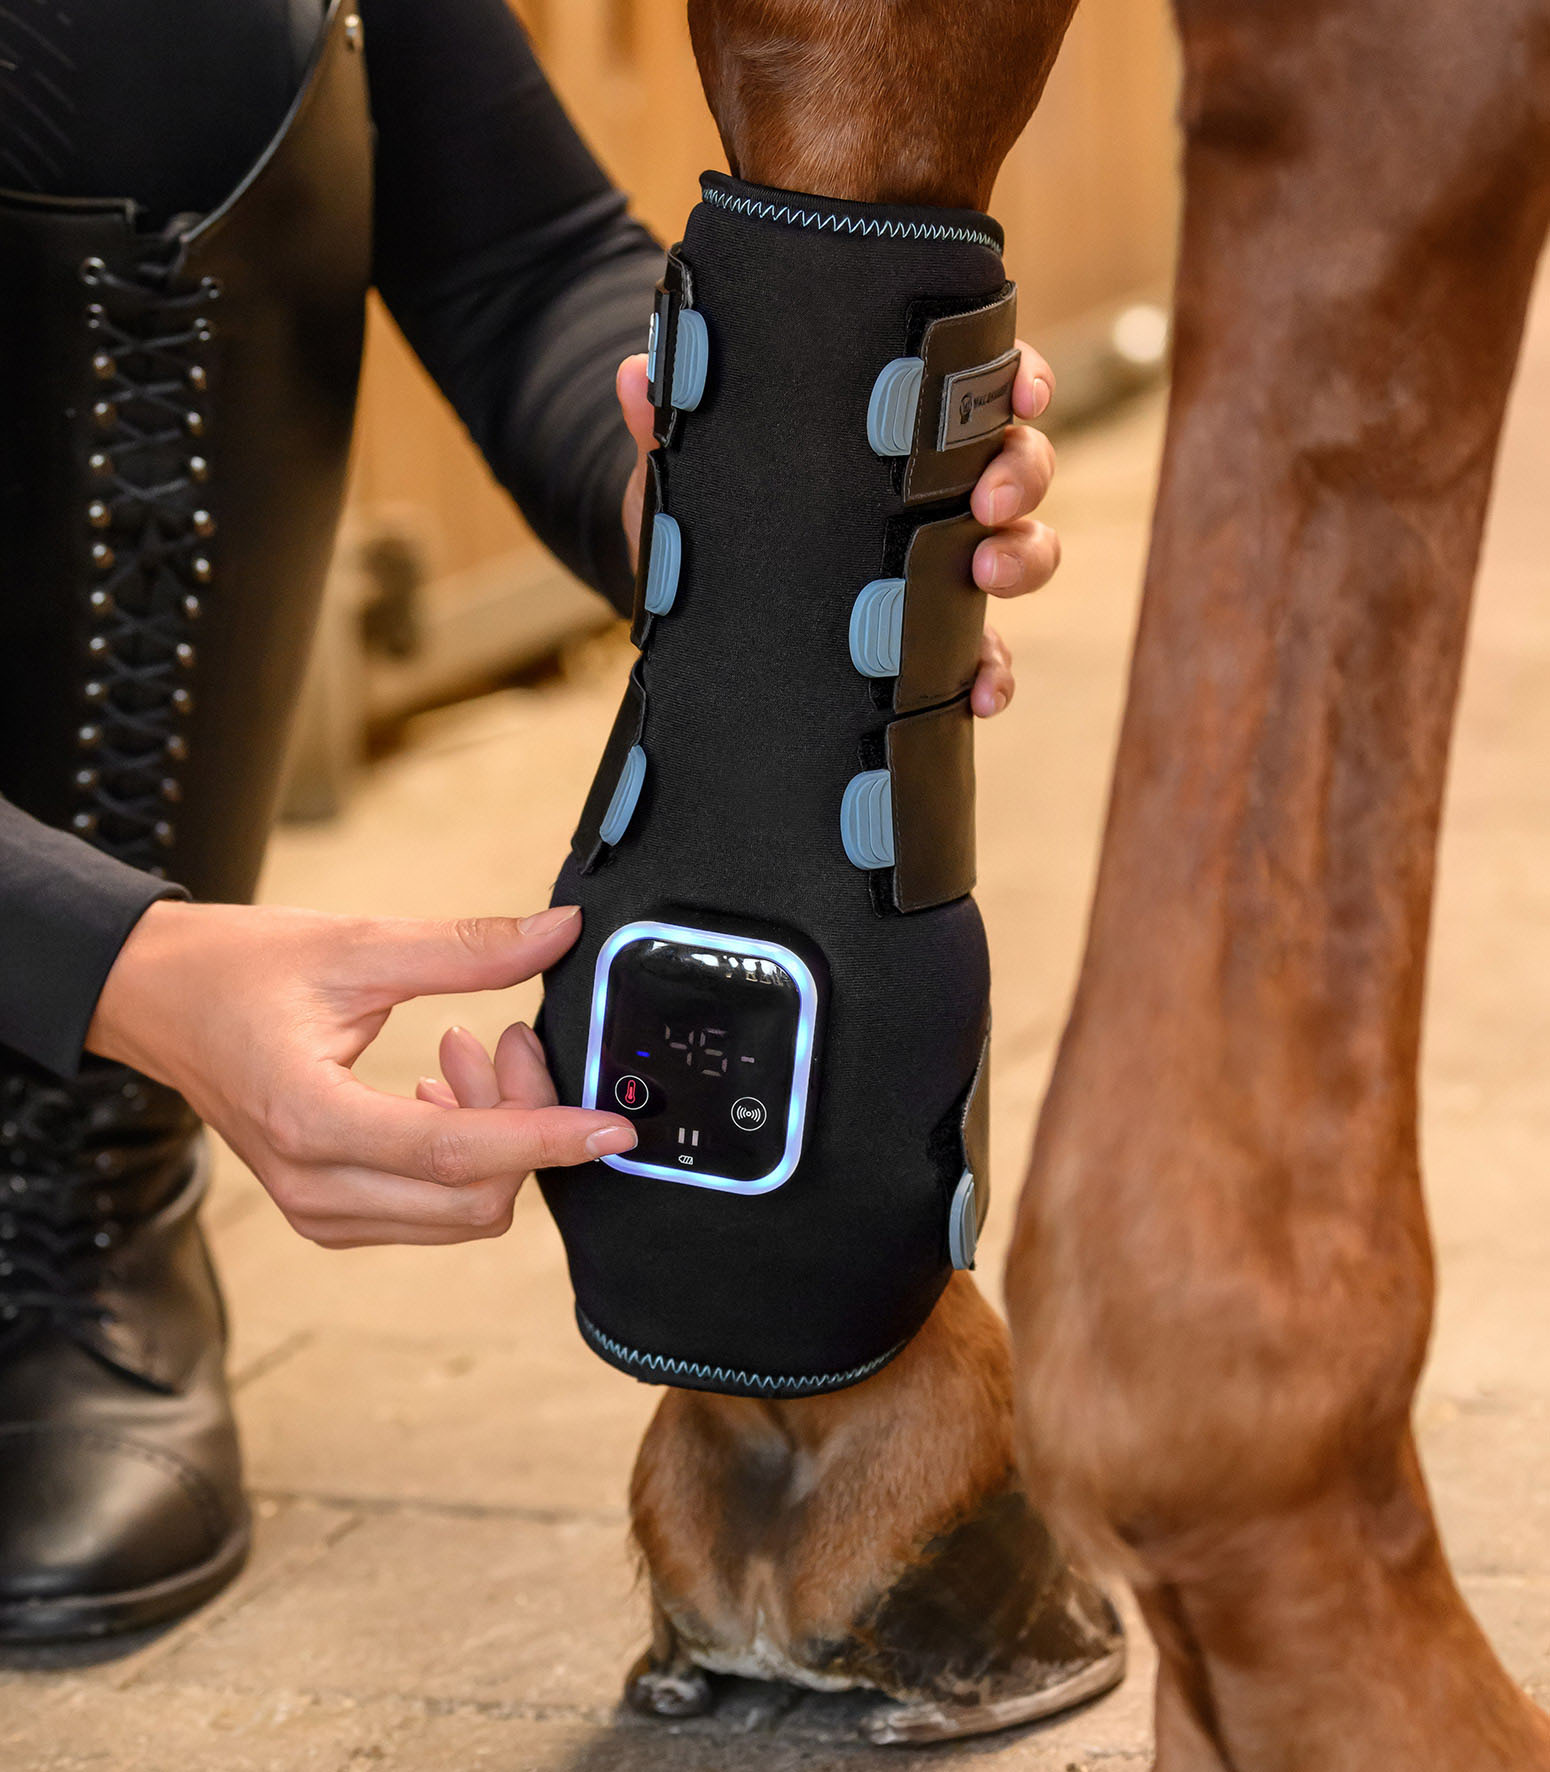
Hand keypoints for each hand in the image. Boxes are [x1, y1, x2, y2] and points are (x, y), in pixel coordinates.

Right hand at [86, 901, 635, 1247]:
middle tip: (508, 1038)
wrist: (152, 998)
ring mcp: (317, 1207)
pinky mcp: (326, 1209)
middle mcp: (313, 1184)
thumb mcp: (355, 945)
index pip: (458, 1153)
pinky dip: (463, 1156)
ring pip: (458, 1213)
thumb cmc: (235, 970)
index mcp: (311, 1120)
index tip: (613, 1125)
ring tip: (468, 1047)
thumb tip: (559, 934)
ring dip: (495, 1138)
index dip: (547, 1139)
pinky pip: (428, 1210)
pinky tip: (444, 1086)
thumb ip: (466, 948)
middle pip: (472, 1199)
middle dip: (523, 1125)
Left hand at [616, 338, 1058, 721]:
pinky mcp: (927, 643)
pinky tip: (982, 694)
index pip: (976, 387)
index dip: (1015, 380)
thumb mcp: (688, 466)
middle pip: (1019, 466)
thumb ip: (667, 423)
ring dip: (1023, 561)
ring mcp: (939, 568)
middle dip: (1021, 477)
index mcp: (897, 431)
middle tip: (986, 500)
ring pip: (1022, 552)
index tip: (1021, 394)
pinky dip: (995, 676)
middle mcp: (936, 493)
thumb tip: (633, 373)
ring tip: (986, 577)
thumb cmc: (709, 505)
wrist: (686, 589)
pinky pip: (983, 658)